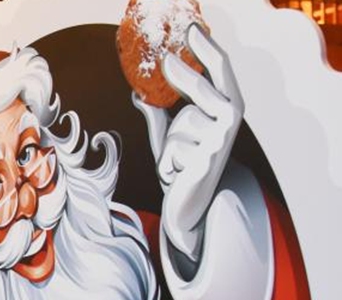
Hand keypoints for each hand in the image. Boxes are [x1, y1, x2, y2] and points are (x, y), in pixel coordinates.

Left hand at [133, 24, 242, 263]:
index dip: (206, 49)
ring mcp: (221, 139)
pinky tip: (178, 175)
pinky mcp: (209, 158)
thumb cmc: (180, 167)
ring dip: (168, 146)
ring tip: (177, 163)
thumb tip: (136, 93)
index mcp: (224, 106)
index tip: (191, 28)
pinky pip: (173, 149)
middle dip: (185, 75)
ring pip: (178, 126)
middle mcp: (230, 119)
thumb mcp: (165, 138)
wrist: (187, 205)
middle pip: (201, 90)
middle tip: (167, 57)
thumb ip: (155, 115)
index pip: (218, 71)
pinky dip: (167, 163)